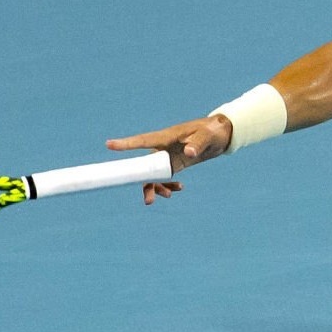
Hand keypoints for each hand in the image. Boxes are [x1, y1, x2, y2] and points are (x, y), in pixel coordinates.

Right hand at [105, 115, 233, 203]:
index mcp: (167, 137)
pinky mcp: (175, 163)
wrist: (222, 133)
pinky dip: (169, 184)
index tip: (108, 145)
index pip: (143, 141)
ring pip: (154, 174)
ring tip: (169, 196)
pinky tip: (178, 188)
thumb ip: (197, 144)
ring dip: (157, 187)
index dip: (126, 144)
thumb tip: (188, 153)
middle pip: (146, 166)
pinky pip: (165, 176)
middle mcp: (164, 147)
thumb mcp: (207, 136)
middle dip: (144, 182)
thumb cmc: (212, 130)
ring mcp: (168, 156)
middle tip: (148, 200)